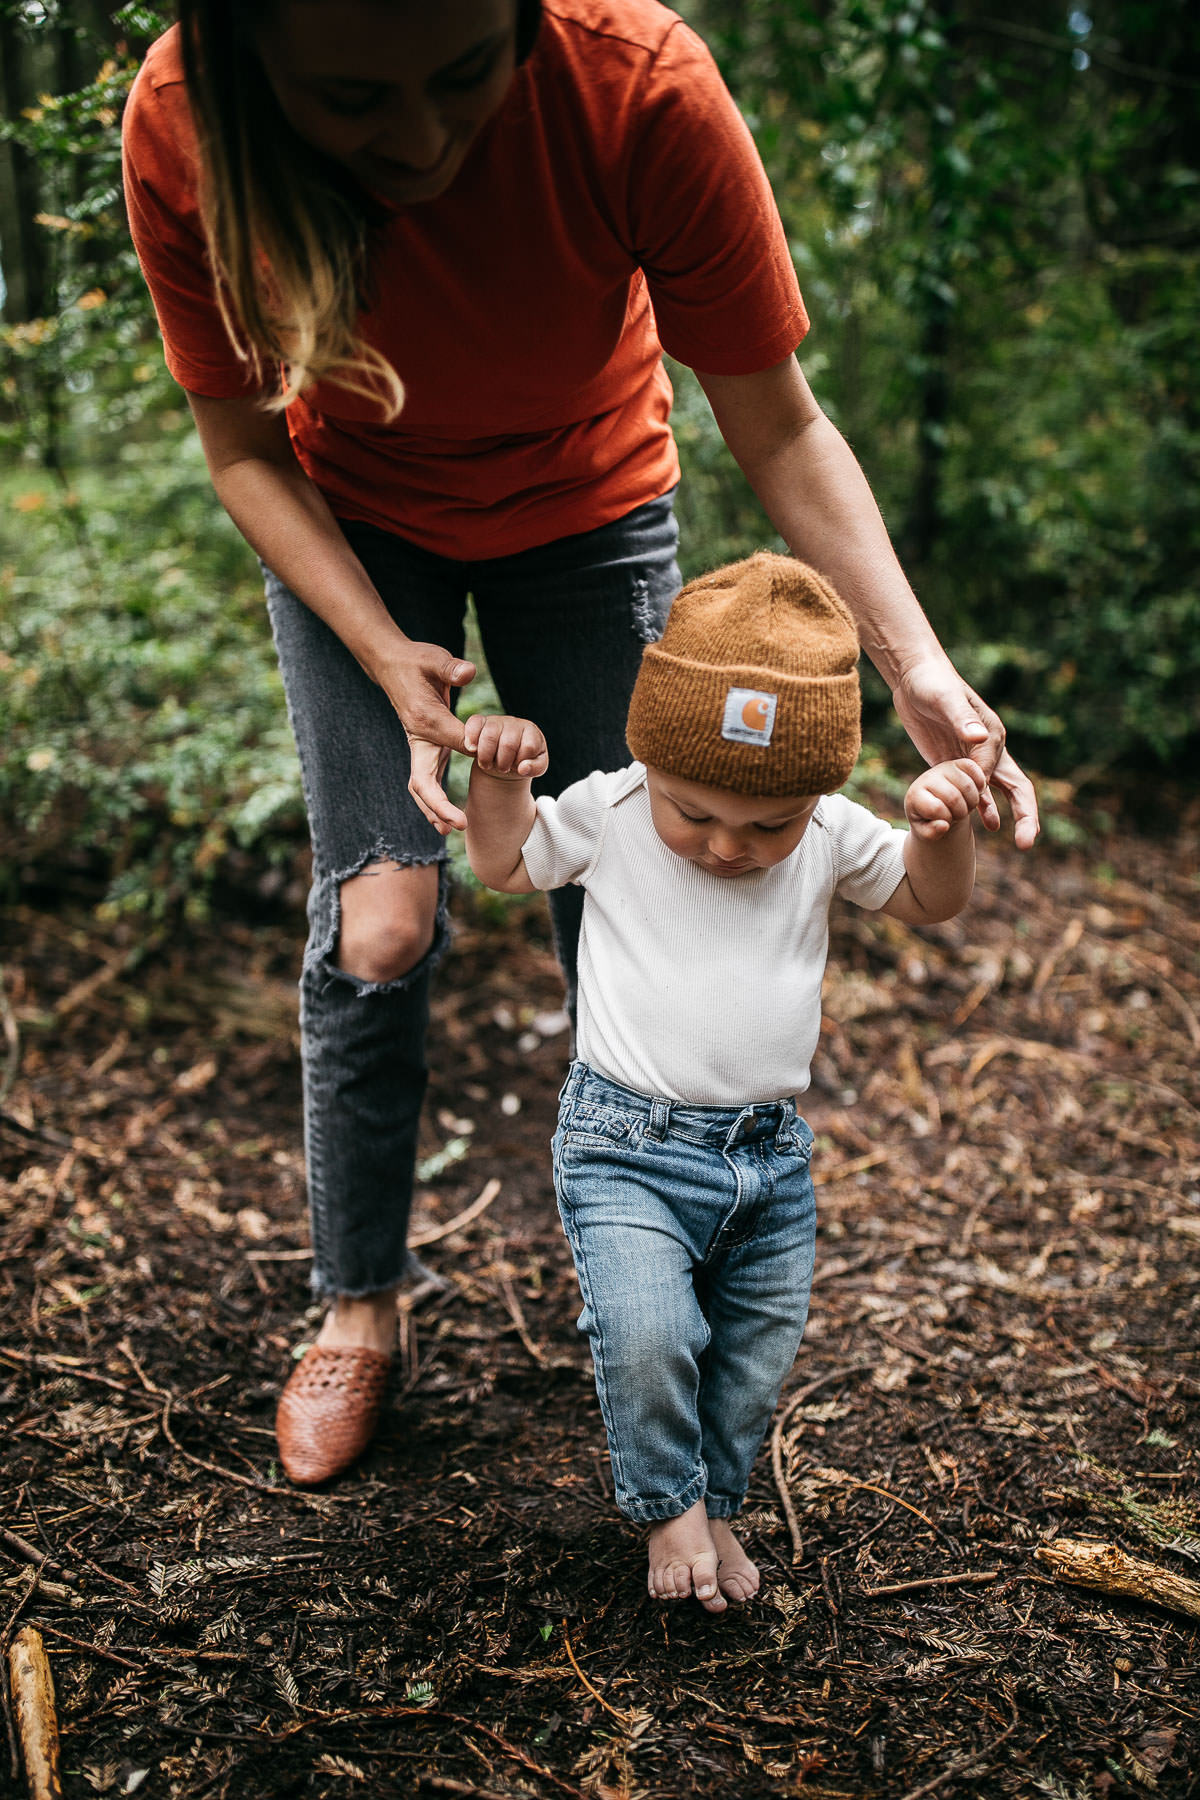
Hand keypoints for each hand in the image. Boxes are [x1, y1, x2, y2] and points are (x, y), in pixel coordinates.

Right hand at [378, 640, 475, 834]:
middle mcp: (418, 739)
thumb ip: (450, 667)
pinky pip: (427, 783)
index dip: (470, 747)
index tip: (486, 754)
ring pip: (422, 788)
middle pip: (423, 781)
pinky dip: (435, 803)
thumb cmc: (416, 662)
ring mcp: (419, 748)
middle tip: (460, 824)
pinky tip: (446, 821)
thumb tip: (467, 672)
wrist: (393, 666)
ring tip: (451, 831)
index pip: (449, 740)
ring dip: (434, 811)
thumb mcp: (433, 658)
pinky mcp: (426, 751)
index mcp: (423, 719)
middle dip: (439, 805)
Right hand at [463, 713, 548, 779]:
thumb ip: (535, 768)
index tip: (516, 767)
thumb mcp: (535, 767)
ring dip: (487, 756)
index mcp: (531, 732)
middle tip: (502, 769)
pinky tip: (472, 750)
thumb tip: (523, 768)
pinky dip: (471, 737)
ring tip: (487, 764)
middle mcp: (514, 723)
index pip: (528, 747)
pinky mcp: (480, 721)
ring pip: (490, 736)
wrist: (504, 758)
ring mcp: (497, 720)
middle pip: (508, 744)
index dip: (520, 763)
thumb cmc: (522, 761)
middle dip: (503, 763)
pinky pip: (474, 723)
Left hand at [891, 657, 1038, 849]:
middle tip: (1026, 843)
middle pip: (1017, 787)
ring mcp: (975, 760)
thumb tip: (977, 737)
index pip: (992, 771)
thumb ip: (960, 717)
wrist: (915, 678)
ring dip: (1013, 817)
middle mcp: (990, 749)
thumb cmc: (931, 683)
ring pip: (1001, 794)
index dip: (980, 790)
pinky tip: (989, 827)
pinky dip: (984, 810)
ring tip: (1022, 844)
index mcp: (992, 735)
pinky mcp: (957, 764)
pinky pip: (976, 793)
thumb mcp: (943, 698)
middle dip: (1025, 815)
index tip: (966, 800)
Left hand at [905, 758, 986, 840]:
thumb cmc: (929, 819)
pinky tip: (975, 794)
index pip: (936, 809)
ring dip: (973, 802)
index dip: (947, 820)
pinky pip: (975, 771)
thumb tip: (944, 826)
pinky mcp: (959, 763)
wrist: (936, 803)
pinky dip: (981, 786)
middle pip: (954, 798)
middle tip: (958, 816)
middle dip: (961, 813)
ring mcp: (944, 768)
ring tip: (965, 806)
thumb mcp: (925, 830)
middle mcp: (929, 777)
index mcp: (916, 795)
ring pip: (967, 786)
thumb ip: (931, 833)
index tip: (945, 822)